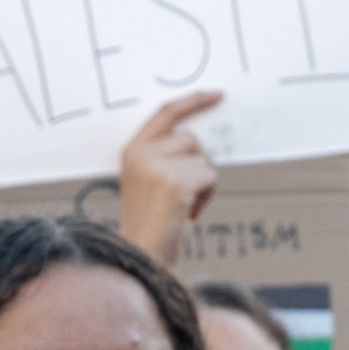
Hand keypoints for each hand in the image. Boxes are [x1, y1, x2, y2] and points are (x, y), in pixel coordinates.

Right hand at [114, 89, 226, 254]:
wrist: (141, 255)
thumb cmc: (150, 224)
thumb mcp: (147, 181)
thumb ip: (164, 155)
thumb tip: (198, 140)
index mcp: (132, 150)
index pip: (166, 112)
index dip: (192, 101)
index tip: (216, 94)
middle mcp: (141, 153)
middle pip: (191, 138)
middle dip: (198, 163)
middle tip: (187, 192)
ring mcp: (156, 167)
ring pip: (203, 159)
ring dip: (203, 183)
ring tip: (184, 206)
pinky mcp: (175, 182)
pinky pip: (209, 176)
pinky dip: (206, 196)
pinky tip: (189, 213)